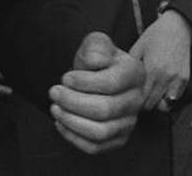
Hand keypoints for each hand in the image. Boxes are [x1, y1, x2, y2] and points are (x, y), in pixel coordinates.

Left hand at [49, 32, 143, 153]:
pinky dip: (73, 137)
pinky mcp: (118, 139)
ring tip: (55, 108)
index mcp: (135, 73)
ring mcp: (129, 122)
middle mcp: (137, 100)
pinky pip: (95, 147)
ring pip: (100, 132)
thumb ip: (96, 46)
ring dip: (71, 121)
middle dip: (72, 102)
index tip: (65, 78)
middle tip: (54, 92)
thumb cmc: (97, 61)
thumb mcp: (96, 44)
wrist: (99, 77)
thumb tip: (94, 62)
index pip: (111, 83)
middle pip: (105, 109)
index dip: (84, 83)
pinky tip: (61, 122)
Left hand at [129, 10, 191, 111]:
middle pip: (152, 105)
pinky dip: (167, 98)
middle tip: (138, 98)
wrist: (177, 27)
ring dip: (156, 103)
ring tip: (150, 95)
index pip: (141, 99)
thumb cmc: (155, 36)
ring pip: (165, 106)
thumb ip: (129, 67)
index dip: (134, 102)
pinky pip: (175, 98)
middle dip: (143, 104)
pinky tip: (161, 90)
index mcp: (151, 70)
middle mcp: (166, 77)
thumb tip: (120, 83)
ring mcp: (177, 80)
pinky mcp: (185, 80)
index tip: (130, 99)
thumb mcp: (137, 48)